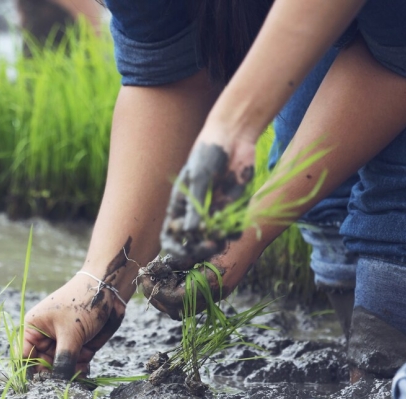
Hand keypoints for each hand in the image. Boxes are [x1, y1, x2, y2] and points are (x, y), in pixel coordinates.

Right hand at [23, 273, 126, 379]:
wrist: (110, 290)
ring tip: (77, 377)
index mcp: (34, 328)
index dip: (30, 372)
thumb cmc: (83, 303)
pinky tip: (84, 373)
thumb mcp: (71, 333)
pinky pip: (76, 365)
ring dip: (69, 375)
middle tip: (62, 386)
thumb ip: (63, 361)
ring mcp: (63, 342)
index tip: (39, 387)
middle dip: (52, 376)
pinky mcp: (80, 346)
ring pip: (61, 368)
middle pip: (43, 365)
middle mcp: (46, 337)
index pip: (25, 356)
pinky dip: (80, 372)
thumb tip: (58, 383)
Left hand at [138, 228, 263, 318]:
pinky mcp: (215, 289)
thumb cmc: (228, 233)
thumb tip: (159, 269)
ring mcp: (215, 294)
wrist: (254, 232)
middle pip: (175, 310)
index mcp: (210, 284)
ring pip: (181, 308)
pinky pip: (190, 299)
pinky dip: (175, 291)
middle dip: (156, 296)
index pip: (174, 299)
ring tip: (155, 277)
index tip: (144, 275)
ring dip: (164, 296)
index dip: (155, 290)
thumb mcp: (200, 245)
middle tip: (145, 278)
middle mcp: (213, 294)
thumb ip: (180, 260)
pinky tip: (170, 275)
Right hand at [161, 134, 256, 263]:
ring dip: (218, 242)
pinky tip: (235, 226)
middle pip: (192, 244)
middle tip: (210, 246)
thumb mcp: (199, 179)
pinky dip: (234, 231)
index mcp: (178, 207)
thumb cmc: (207, 155)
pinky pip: (233, 230)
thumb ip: (195, 206)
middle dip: (200, 249)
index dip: (175, 249)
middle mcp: (194, 215)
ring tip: (222, 235)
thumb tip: (189, 232)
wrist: (233, 138)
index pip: (170, 236)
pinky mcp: (233, 210)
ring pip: (214, 240)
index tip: (185, 253)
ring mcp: (214, 214)